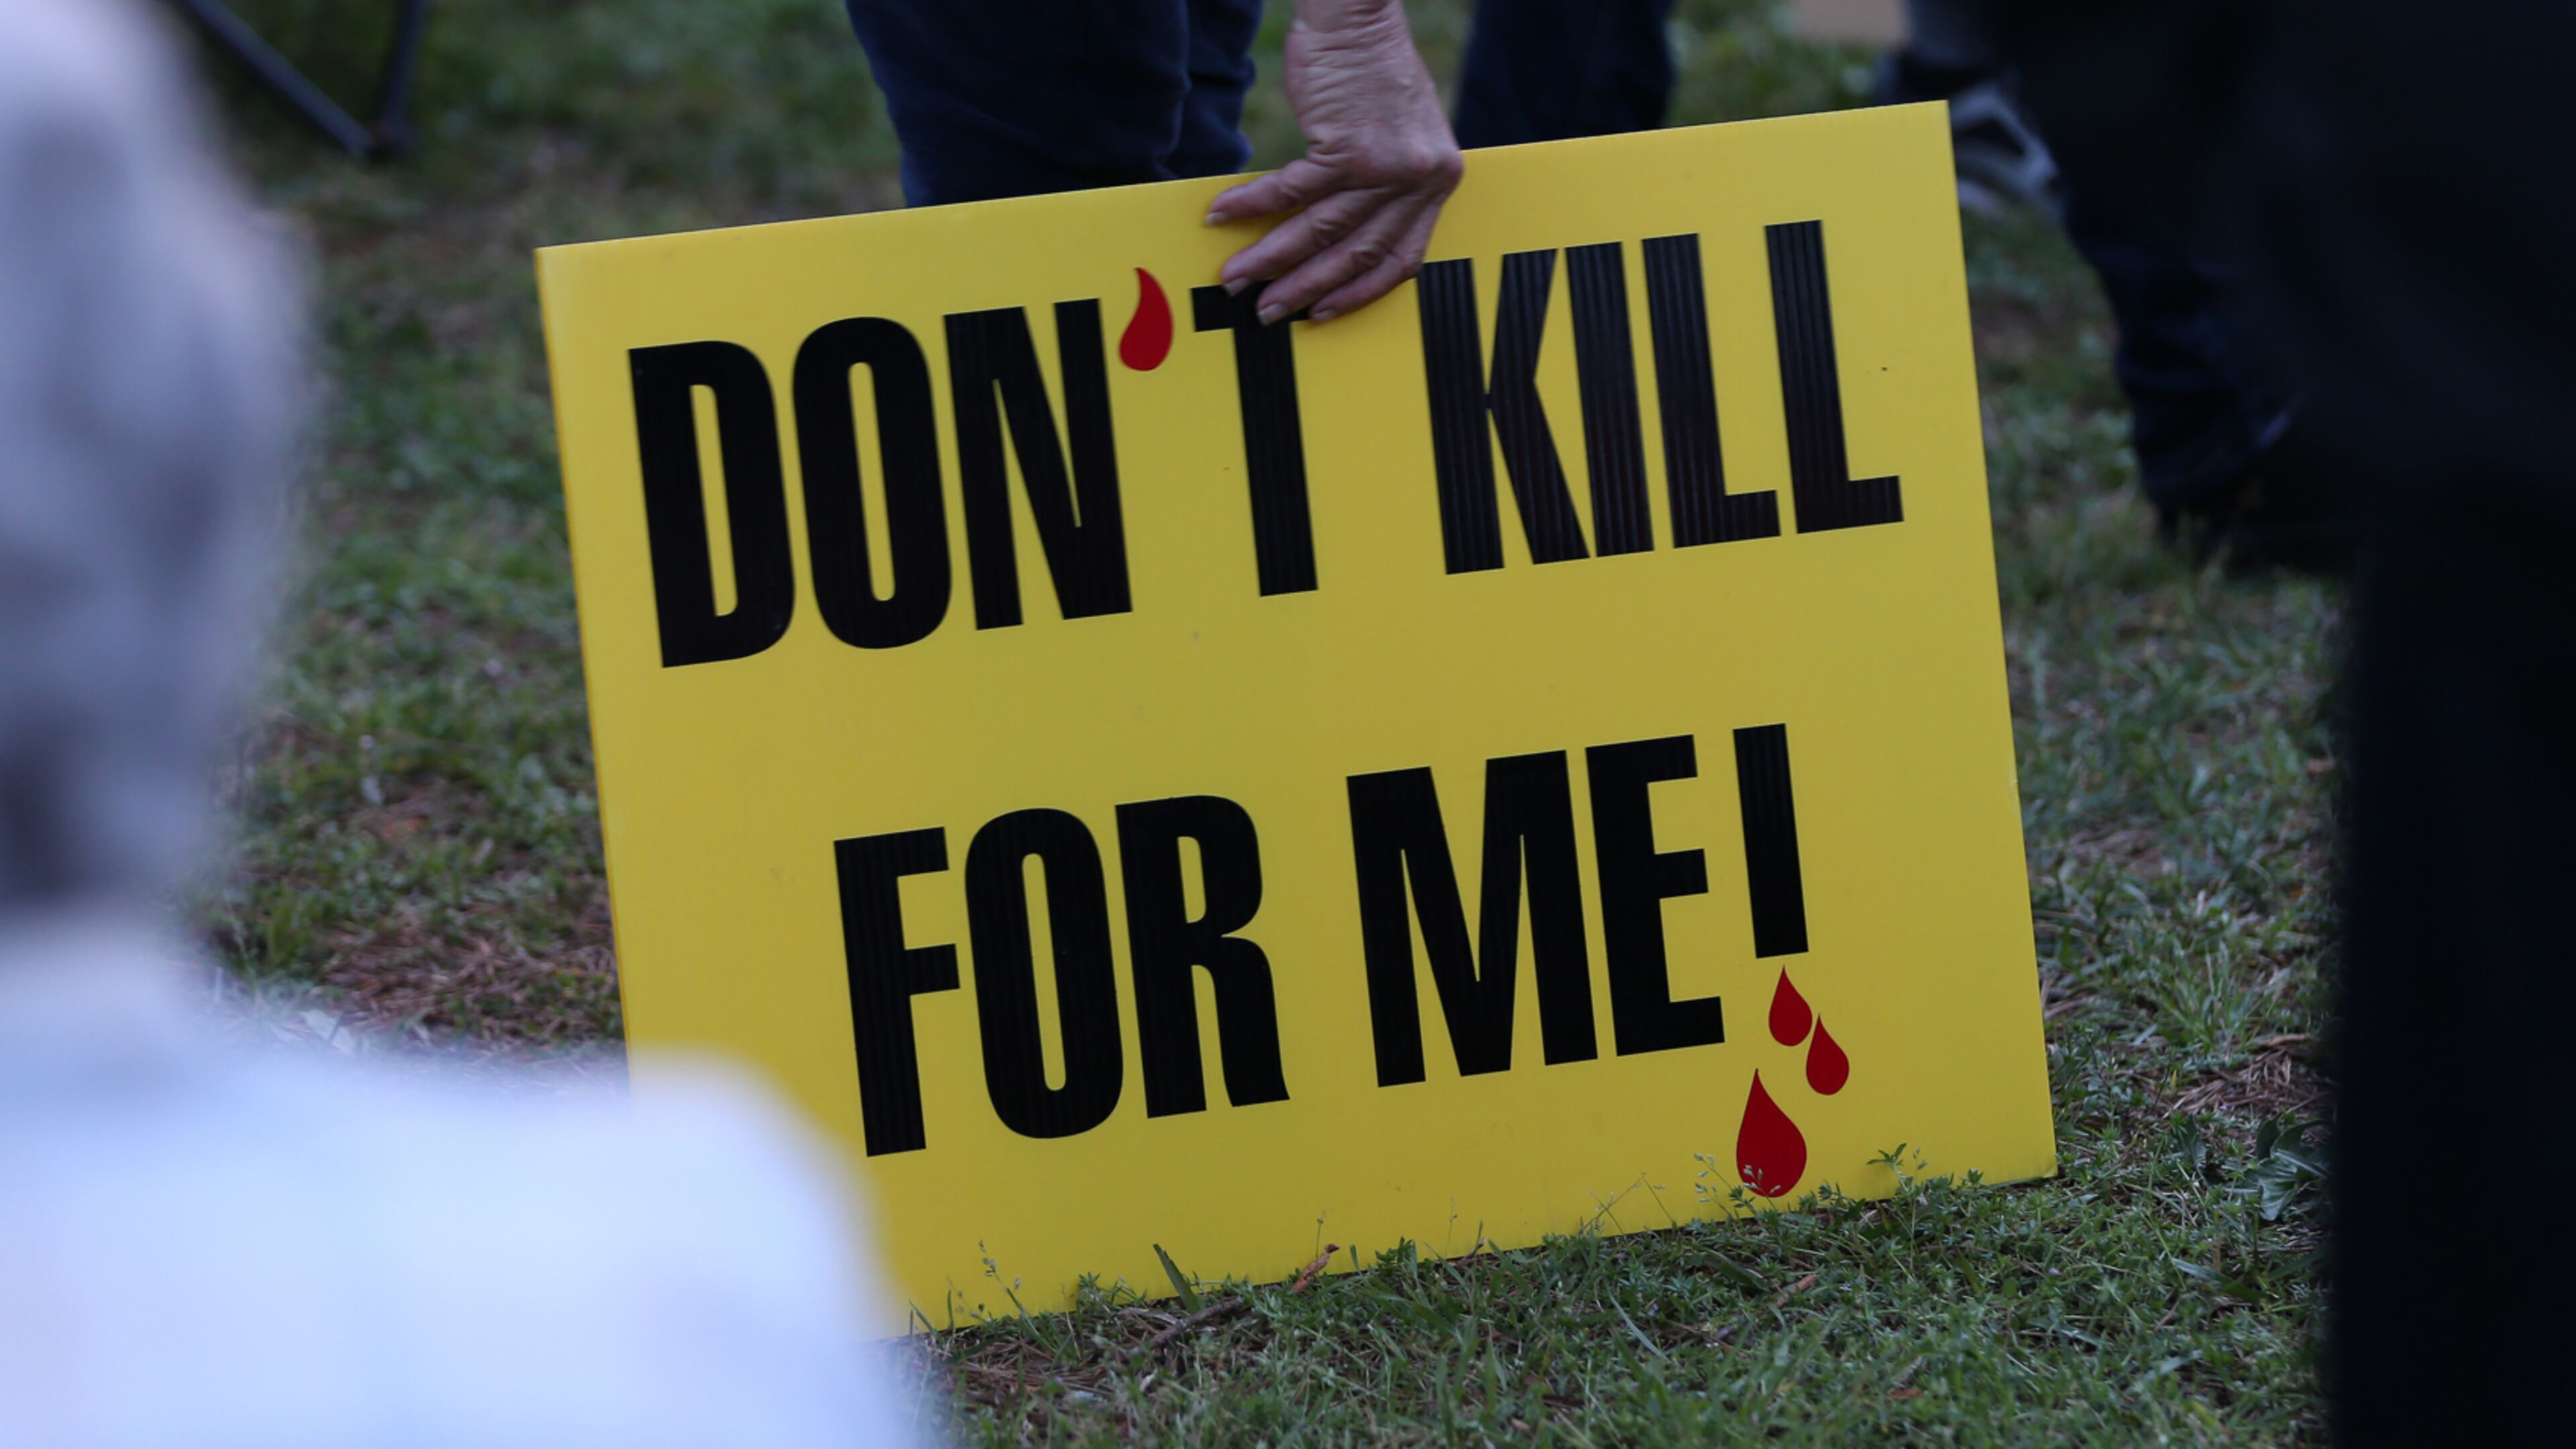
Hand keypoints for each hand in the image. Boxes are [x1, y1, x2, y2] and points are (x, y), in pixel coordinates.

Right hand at [1206, 0, 1462, 323]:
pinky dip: (1253, 206)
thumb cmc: (1371, 72)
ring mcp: (1387, 164)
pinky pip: (1292, 190)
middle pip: (1357, 253)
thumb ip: (1389, 183)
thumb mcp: (1401, 134)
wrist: (1358, 16)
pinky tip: (1221, 215)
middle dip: (1306, 288)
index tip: (1323, 312)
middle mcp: (1421, 178)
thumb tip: (1346, 232)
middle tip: (1268, 310)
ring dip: (1272, 258)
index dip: (1358, 291)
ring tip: (1236, 276)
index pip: (1402, 258)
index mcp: (1438, 181)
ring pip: (1321, 230)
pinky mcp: (1348, 145)